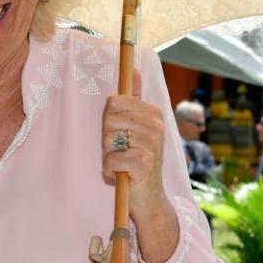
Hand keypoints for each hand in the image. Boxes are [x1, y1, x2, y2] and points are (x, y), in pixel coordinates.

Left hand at [101, 71, 167, 210]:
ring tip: (122, 162)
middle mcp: (156, 125)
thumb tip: (133, 67)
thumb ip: (134, 98)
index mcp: (154, 113)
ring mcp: (151, 144)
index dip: (109, 121)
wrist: (149, 196)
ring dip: (108, 155)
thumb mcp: (138, 126)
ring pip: (107, 140)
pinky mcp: (143, 163)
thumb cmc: (138, 158)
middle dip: (107, 139)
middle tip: (121, 151)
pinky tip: (121, 174)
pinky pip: (110, 160)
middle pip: (108, 120)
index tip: (121, 134)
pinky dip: (110, 170)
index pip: (113, 103)